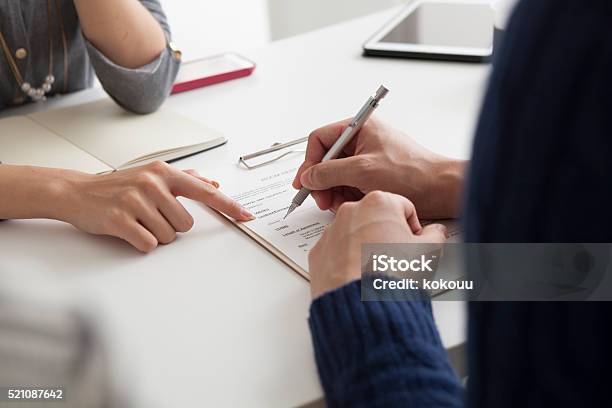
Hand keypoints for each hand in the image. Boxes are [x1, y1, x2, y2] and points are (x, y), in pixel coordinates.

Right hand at [58, 161, 252, 251]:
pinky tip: (128, 230)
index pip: (205, 192)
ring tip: (137, 220)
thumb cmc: (118, 186)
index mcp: (164, 173)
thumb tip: (212, 184)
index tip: (247, 215)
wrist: (77, 192)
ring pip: (168, 237)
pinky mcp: (120, 220)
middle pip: (186, 224)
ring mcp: (136, 201)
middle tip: (149, 215)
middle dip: (171, 226)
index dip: (229, 206)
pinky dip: (141, 243)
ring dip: (155, 235)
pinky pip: (149, 245)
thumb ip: (185, 179)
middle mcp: (152, 184)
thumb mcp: (151, 175)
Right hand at [292, 117, 465, 218]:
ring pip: (336, 175)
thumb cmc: (412, 174)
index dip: (309, 161)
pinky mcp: (372, 175)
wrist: (440, 190)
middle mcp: (362, 140)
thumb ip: (329, 172)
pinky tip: (353, 204)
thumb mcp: (363, 171)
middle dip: (322, 181)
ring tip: (341, 204)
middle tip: (322, 199)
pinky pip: (349, 185)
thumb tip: (308, 177)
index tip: (305, 182)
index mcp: (360, 127)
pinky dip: (346, 196)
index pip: (321, 139)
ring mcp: (367, 159)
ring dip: (334, 192)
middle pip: (326, 159)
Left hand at [309, 191, 447, 298]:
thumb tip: (436, 232)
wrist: (361, 304)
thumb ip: (435, 235)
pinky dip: (346, 259)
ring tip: (377, 270)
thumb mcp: (428, 252)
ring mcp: (331, 231)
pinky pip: (336, 250)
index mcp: (379, 202)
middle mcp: (350, 212)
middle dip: (387, 234)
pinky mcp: (318, 252)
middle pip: (376, 217)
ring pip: (354, 233)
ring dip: (365, 246)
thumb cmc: (392, 276)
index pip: (403, 207)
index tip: (413, 242)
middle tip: (397, 258)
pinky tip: (359, 276)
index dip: (412, 227)